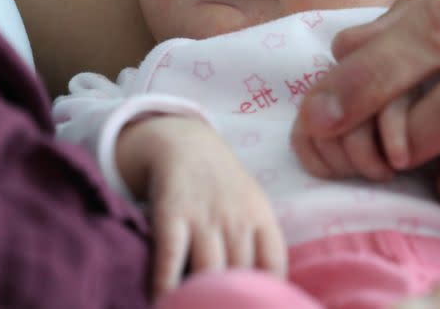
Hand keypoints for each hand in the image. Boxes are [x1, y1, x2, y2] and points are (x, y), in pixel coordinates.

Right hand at [117, 115, 285, 296]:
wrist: (188, 147)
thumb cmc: (225, 188)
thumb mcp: (253, 207)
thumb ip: (261, 245)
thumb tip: (269, 291)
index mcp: (260, 219)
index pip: (274, 264)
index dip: (268, 295)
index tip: (257, 307)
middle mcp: (236, 219)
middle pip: (240, 274)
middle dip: (233, 302)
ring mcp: (203, 218)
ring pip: (209, 271)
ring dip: (202, 299)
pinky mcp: (171, 216)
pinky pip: (170, 257)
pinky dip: (167, 284)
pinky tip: (165, 301)